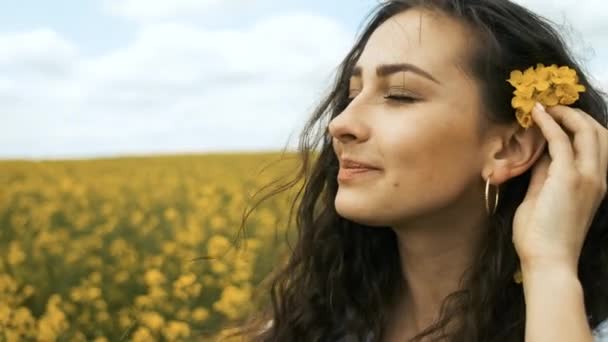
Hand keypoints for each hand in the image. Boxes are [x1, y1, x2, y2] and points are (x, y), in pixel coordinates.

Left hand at [512, 103, 607, 270]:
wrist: (548, 261)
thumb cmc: (541, 237)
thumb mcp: (543, 198)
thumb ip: (545, 175)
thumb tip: (540, 154)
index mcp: (595, 184)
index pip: (596, 145)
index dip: (578, 126)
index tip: (556, 116)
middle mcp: (598, 178)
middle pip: (598, 132)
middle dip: (576, 114)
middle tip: (553, 107)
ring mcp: (587, 177)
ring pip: (587, 131)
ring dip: (566, 114)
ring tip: (546, 107)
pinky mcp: (569, 178)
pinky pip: (561, 140)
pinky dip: (549, 123)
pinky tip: (536, 115)